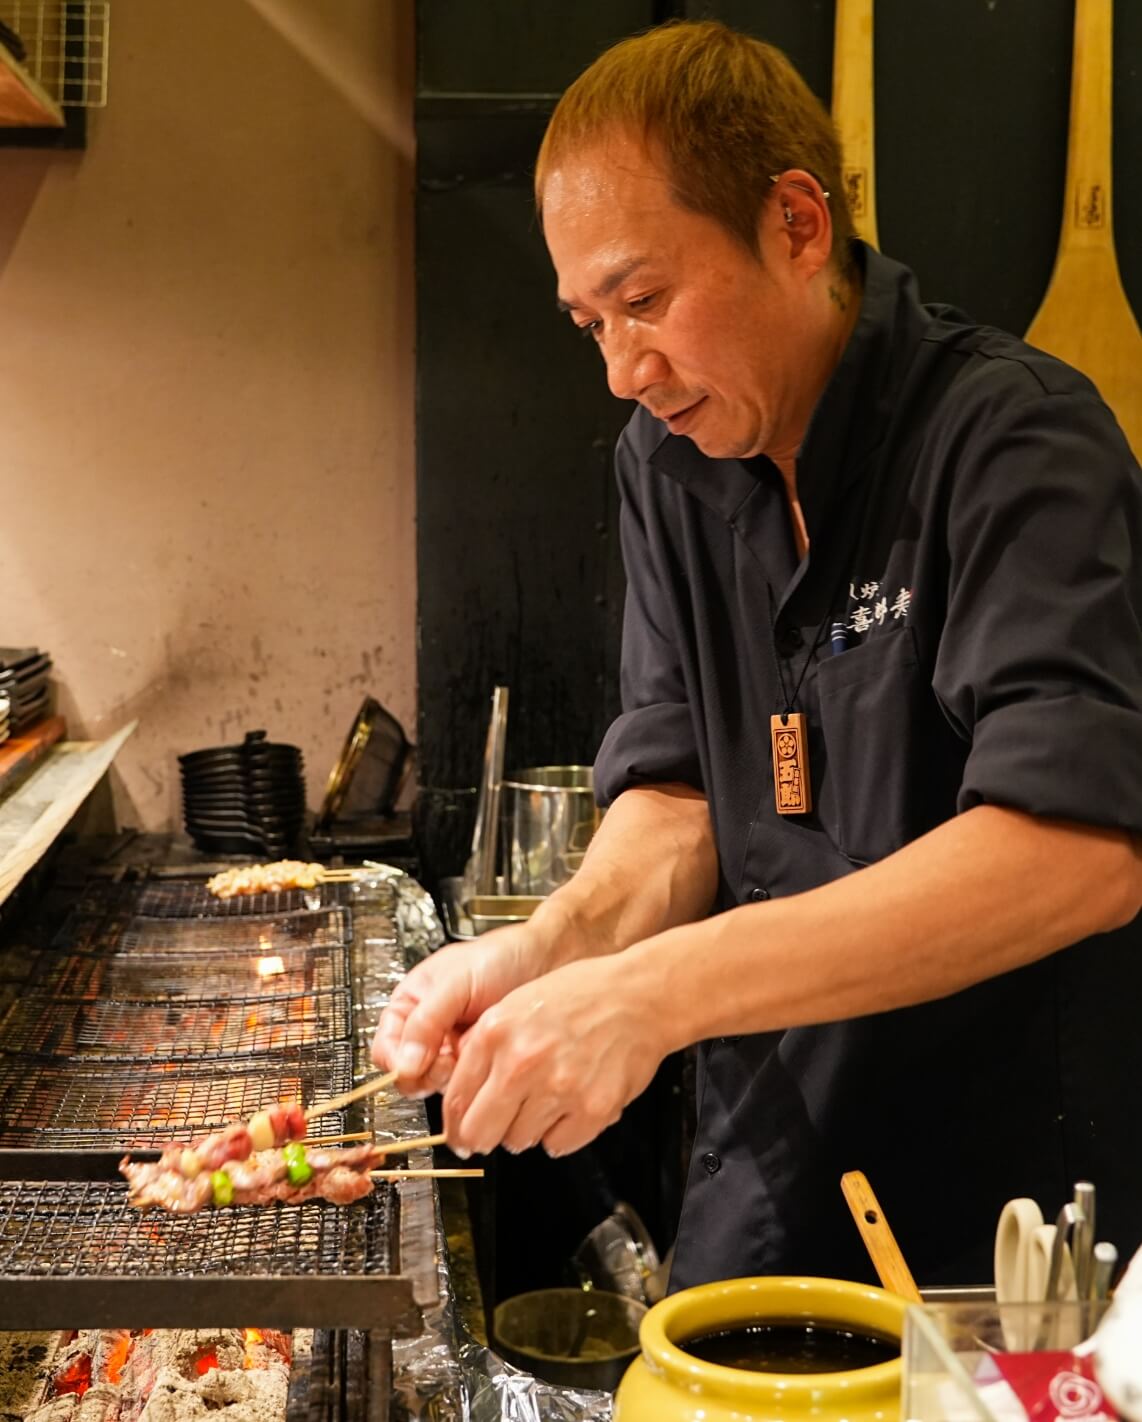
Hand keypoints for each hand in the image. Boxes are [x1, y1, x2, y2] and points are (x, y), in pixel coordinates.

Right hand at [370, 927, 534, 1096]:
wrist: (545, 961)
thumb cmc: (500, 958)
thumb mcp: (455, 982)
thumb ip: (426, 1020)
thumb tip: (404, 1064)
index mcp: (410, 1007)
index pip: (385, 1050)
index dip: (399, 1062)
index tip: (418, 1064)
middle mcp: (427, 1031)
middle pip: (408, 1075)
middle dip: (428, 1073)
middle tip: (450, 1060)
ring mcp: (452, 1049)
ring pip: (436, 1085)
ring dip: (453, 1076)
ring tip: (474, 1050)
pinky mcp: (478, 1063)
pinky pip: (465, 1086)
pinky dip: (475, 1078)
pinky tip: (488, 1057)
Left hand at [442, 953, 671, 1158]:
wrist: (637, 996)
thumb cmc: (580, 995)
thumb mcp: (515, 1004)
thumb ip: (484, 1048)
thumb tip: (459, 1097)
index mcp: (496, 1032)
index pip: (455, 1100)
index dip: (456, 1124)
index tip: (460, 1132)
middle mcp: (522, 1061)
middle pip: (479, 1134)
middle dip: (484, 1136)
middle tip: (495, 1129)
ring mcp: (558, 1087)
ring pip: (518, 1142)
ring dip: (527, 1129)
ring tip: (546, 1098)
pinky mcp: (592, 1109)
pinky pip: (557, 1145)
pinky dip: (560, 1132)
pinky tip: (569, 1104)